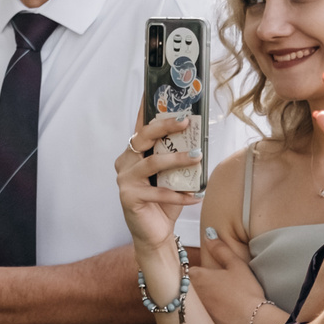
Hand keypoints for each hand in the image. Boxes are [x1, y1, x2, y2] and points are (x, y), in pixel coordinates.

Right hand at [114, 113, 196, 251]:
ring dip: (178, 159)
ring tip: (198, 156)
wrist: (155, 233)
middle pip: (144, 137)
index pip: (140, 126)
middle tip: (186, 122)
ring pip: (153, 163)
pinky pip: (158, 192)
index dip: (145, 107)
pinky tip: (196, 196)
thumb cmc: (164, 202)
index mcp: (134, 152)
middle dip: (165, 126)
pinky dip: (180, 195)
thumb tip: (198, 139)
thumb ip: (177, 157)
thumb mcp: (173, 176)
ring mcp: (125, 180)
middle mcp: (126, 162)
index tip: (154, 89)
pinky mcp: (129, 197)